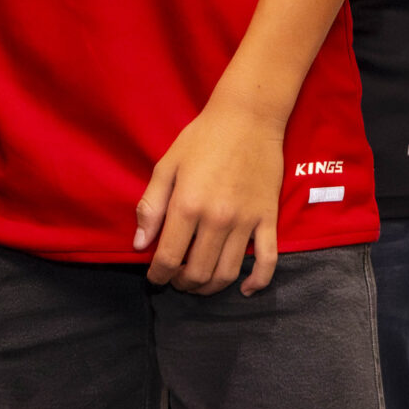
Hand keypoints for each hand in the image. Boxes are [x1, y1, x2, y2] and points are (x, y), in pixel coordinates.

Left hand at [132, 97, 285, 294]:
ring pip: (228, 273)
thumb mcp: (167, 165)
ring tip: (198, 284)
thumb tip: (140, 245)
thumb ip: (151, 206)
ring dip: (210, 288)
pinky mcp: (268, 219)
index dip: (159, 274)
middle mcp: (217, 219)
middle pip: (198, 272)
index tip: (155, 276)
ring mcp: (246, 221)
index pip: (169, 258)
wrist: (248, 118)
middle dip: (182, 283)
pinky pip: (267, 261)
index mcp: (187, 205)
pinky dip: (257, 282)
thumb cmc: (202, 138)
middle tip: (175, 280)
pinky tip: (244, 290)